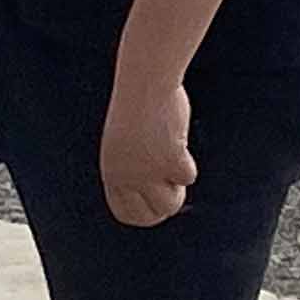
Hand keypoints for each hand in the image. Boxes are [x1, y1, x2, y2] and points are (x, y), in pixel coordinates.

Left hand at [100, 80, 196, 228]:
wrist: (145, 84)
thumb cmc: (138, 106)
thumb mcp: (129, 141)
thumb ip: (139, 165)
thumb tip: (166, 188)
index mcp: (112, 171)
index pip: (125, 212)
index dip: (144, 213)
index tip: (157, 206)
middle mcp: (127, 177)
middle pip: (150, 215)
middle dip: (165, 206)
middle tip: (174, 188)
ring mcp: (148, 172)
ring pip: (171, 203)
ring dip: (177, 186)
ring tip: (175, 159)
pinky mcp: (170, 162)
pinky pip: (188, 177)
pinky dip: (188, 161)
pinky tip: (177, 138)